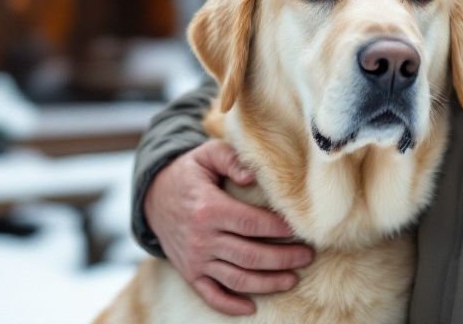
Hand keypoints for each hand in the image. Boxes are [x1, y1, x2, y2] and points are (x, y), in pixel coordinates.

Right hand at [145, 140, 313, 315]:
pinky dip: (231, 305)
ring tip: (293, 278)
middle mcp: (201, 238)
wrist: (154, 196)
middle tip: (308, 256)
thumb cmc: (190, 173)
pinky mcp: (190, 273)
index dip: (279, 229)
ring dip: (268, 283)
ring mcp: (195, 259)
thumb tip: (252, 175)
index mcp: (208, 208)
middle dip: (284, 258)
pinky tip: (252, 307)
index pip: (251, 223)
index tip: (300, 229)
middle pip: (250, 255)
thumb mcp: (207, 155)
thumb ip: (231, 159)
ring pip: (237, 279)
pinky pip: (211, 295)